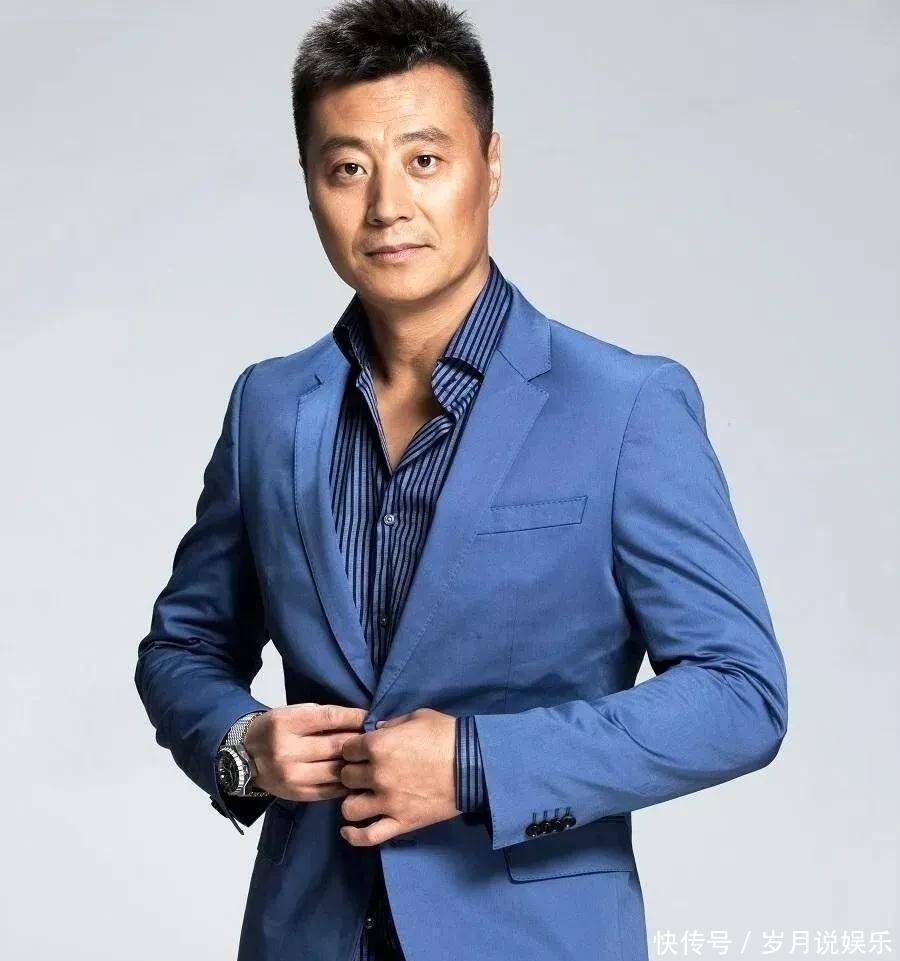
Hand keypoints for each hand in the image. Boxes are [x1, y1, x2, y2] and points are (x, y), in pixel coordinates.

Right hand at [244, 703, 367, 801]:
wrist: (246, 757)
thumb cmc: (277, 729)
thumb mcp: (293, 713)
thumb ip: (322, 716)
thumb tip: (360, 719)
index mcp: (286, 723)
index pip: (329, 718)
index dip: (354, 717)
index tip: (370, 716)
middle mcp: (287, 751)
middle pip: (336, 745)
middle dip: (360, 741)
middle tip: (377, 738)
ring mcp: (292, 776)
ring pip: (336, 769)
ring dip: (357, 763)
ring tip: (371, 758)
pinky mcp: (298, 794)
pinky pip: (331, 789)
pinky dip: (348, 782)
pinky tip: (358, 775)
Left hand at [338, 707, 457, 845]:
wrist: (474, 764)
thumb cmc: (446, 735)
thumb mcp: (417, 717)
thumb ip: (391, 724)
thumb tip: (375, 731)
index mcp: (378, 745)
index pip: (347, 750)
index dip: (353, 750)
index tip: (361, 752)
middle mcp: (376, 774)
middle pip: (346, 777)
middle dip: (353, 773)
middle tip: (365, 772)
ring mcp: (387, 802)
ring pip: (350, 808)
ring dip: (353, 800)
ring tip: (363, 797)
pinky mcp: (401, 822)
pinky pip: (368, 836)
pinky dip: (354, 836)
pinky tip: (348, 831)